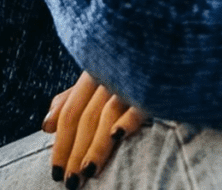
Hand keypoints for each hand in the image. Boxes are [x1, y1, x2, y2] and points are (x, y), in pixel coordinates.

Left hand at [43, 71, 146, 186]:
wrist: (175, 46)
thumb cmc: (134, 66)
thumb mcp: (100, 76)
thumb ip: (72, 98)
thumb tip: (46, 126)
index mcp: (95, 72)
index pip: (70, 112)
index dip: (61, 143)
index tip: (56, 171)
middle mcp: (111, 74)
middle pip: (86, 117)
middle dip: (75, 151)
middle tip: (70, 181)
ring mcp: (133, 79)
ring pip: (107, 114)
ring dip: (96, 145)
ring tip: (88, 171)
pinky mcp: (157, 85)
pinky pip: (139, 103)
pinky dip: (127, 118)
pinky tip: (117, 136)